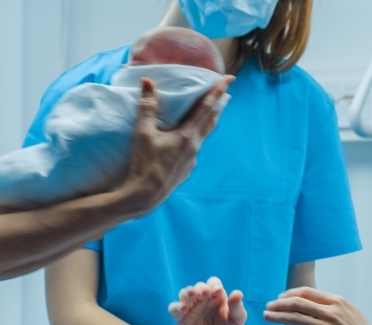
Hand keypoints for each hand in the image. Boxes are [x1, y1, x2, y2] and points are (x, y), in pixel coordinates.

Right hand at [123, 76, 231, 215]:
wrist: (144, 197)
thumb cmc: (144, 165)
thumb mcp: (142, 134)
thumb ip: (147, 107)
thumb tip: (148, 82)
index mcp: (187, 136)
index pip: (206, 108)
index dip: (217, 92)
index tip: (229, 79)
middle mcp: (194, 147)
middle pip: (210, 122)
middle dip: (218, 106)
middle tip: (226, 94)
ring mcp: (191, 161)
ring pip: (202, 137)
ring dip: (207, 123)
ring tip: (211, 115)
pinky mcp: (185, 171)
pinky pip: (193, 151)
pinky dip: (194, 139)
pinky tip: (187, 141)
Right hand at [168, 277, 244, 324]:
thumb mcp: (237, 320)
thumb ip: (237, 307)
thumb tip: (238, 293)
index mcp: (216, 296)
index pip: (213, 283)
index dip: (214, 285)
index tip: (217, 292)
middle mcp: (202, 299)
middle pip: (198, 286)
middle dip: (201, 288)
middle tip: (205, 294)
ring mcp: (191, 308)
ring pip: (184, 294)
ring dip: (187, 292)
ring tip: (192, 295)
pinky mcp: (181, 318)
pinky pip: (174, 308)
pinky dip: (176, 307)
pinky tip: (183, 309)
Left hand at [265, 287, 371, 324]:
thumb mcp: (350, 312)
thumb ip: (332, 306)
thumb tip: (310, 302)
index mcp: (337, 301)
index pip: (306, 292)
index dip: (289, 294)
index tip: (279, 298)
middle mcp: (331, 313)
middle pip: (296, 303)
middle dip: (278, 304)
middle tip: (268, 306)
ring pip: (294, 319)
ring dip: (276, 317)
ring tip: (266, 317)